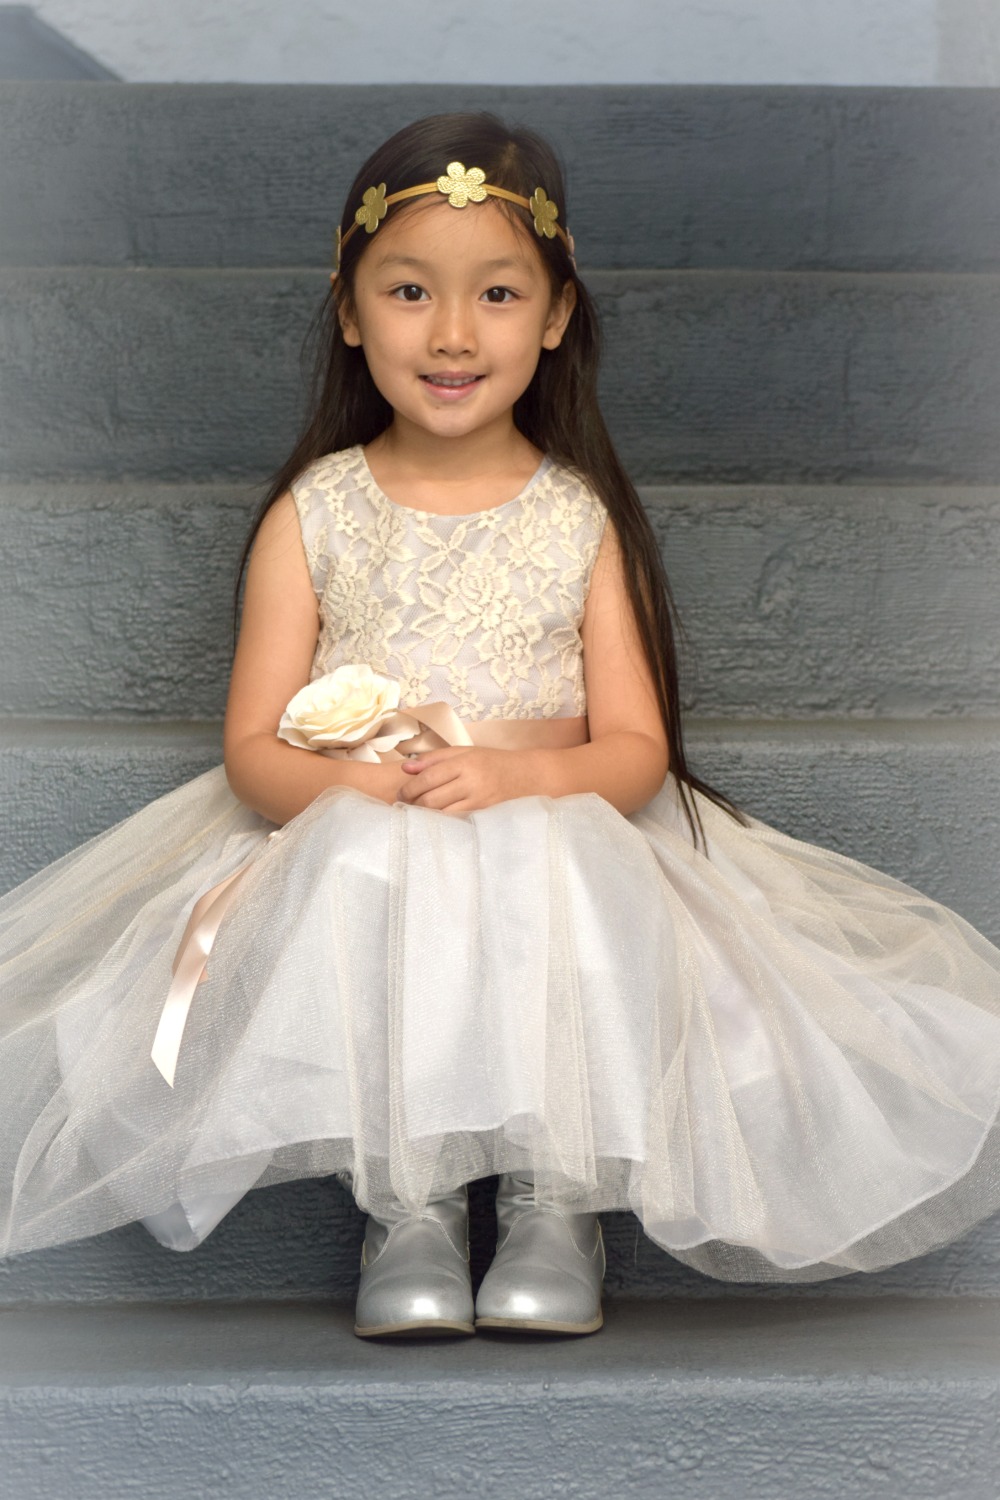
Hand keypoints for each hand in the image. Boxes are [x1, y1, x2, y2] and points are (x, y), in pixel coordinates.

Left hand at [396, 746, 534, 814]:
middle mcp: (472, 782)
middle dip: (414, 803)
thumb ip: (433, 759)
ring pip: (442, 814)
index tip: (401, 793)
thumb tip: (405, 768)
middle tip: (406, 803)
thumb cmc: (490, 762)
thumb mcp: (464, 752)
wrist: (525, 776)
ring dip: (426, 814)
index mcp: (465, 763)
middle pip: (432, 799)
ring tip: (419, 810)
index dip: (410, 788)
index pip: (428, 778)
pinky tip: (436, 818)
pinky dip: (442, 821)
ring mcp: (479, 801)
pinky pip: (455, 822)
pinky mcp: (484, 815)